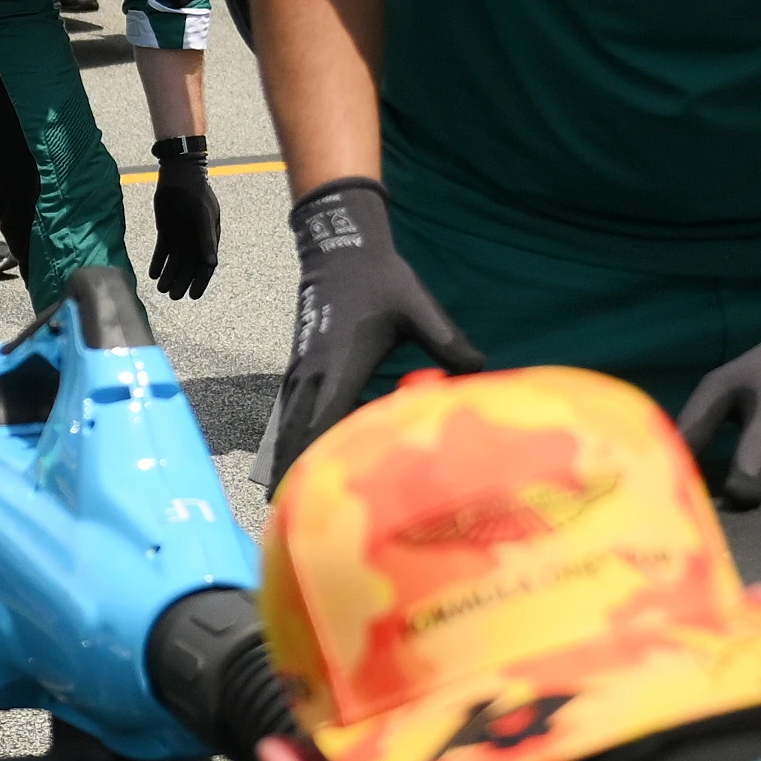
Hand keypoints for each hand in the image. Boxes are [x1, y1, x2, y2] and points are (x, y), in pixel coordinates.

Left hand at [149, 142, 219, 300]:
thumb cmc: (196, 193)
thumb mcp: (203, 216)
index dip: (201, 282)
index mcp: (208, 238)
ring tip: (161, 288)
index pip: (206, 265)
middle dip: (181, 282)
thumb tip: (211, 263)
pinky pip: (162, 251)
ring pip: (174, 261)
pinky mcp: (166, 231)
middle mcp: (195, 239)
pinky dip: (158, 263)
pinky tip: (152, 274)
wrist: (179, 174)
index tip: (194, 296)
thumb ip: (206, 240)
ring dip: (168, 275)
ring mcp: (180, 236)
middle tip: (173, 296)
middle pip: (188, 267)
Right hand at [270, 180, 482, 479]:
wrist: (340, 248)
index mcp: (342, 364)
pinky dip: (287, 434)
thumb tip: (481, 369)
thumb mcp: (418, 308)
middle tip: (285, 512)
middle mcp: (316, 372)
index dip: (315, 458)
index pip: (323, 422)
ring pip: (286, 422)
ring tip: (279, 494)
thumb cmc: (380, 278)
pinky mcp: (302, 364)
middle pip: (295, 432)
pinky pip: (289, 408)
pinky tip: (288, 453)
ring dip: (284, 456)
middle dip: (291, 471)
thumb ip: (447, 340)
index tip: (307, 492)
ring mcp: (304, 368)